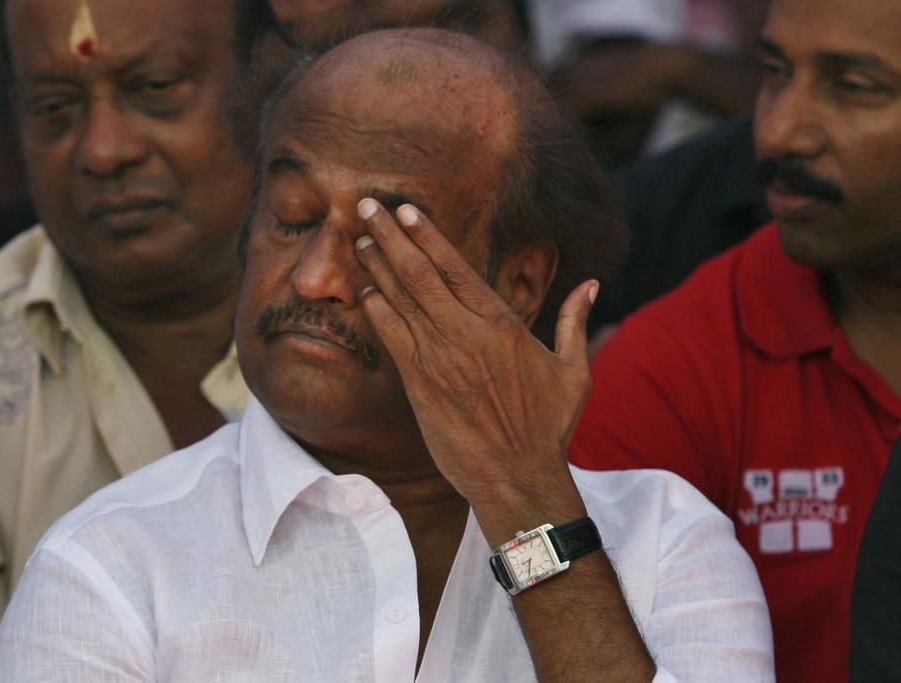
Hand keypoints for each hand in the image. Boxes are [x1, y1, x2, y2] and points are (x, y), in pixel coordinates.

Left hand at [353, 198, 596, 535]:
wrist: (517, 478)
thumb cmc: (548, 427)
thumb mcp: (573, 371)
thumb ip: (575, 321)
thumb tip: (591, 284)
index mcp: (503, 325)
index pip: (457, 267)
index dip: (427, 235)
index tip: (406, 211)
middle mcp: (467, 335)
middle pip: (420, 273)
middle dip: (390, 236)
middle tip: (367, 205)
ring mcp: (439, 359)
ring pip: (401, 300)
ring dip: (377, 266)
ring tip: (359, 239)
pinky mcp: (420, 385)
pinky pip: (392, 338)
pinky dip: (377, 311)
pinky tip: (365, 291)